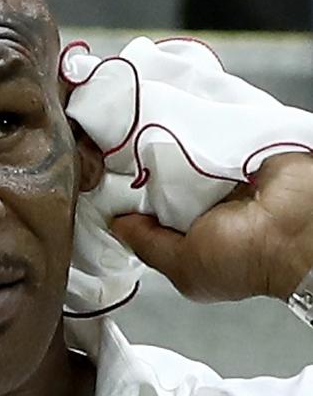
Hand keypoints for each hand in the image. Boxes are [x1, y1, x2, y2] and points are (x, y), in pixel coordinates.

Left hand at [111, 153, 312, 301]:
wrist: (299, 228)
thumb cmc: (245, 259)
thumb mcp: (183, 266)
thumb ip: (147, 245)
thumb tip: (117, 225)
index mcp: (191, 238)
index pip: (150, 215)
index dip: (127, 201)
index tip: (102, 183)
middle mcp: (202, 207)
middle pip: (158, 183)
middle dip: (138, 171)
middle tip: (110, 155)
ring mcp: (216, 179)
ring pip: (175, 159)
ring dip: (157, 149)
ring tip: (130, 137)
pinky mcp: (230, 152)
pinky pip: (198, 138)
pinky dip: (182, 133)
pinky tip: (159, 128)